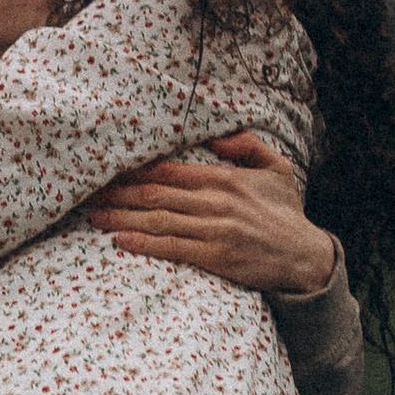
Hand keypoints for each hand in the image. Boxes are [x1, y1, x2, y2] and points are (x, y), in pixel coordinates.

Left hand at [80, 132, 339, 297]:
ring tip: (95, 216)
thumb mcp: (276, 169)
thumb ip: (247, 146)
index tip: (108, 169)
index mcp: (224, 178)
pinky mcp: (216, 257)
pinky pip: (173, 248)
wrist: (305, 257)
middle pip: (156, 193)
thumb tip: (217, 137)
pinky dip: (144, 243)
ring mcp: (215, 230)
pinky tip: (122, 240)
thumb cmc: (286, 213)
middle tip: (88, 193)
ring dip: (123, 217)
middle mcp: (216, 202)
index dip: (134, 169)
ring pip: (159, 219)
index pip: (169, 170)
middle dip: (118, 193)